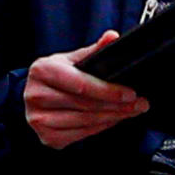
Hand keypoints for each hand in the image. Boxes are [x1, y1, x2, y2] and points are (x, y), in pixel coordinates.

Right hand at [25, 38, 146, 148]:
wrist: (34, 95)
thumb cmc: (54, 77)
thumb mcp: (70, 59)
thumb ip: (93, 51)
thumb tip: (113, 37)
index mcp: (43, 71)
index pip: (81, 84)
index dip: (108, 91)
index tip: (130, 93)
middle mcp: (37, 96)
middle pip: (86, 105)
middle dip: (117, 105)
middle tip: (139, 104)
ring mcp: (40, 119)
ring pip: (86, 122)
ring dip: (113, 118)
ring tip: (131, 112)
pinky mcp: (47, 137)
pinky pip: (81, 134)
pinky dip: (101, 128)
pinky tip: (113, 120)